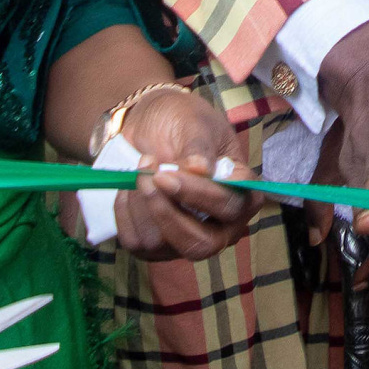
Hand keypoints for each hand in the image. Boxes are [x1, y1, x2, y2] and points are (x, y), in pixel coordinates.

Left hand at [109, 88, 255, 261]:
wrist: (153, 125)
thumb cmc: (183, 122)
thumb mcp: (195, 124)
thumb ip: (198, 146)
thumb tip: (201, 169)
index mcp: (243, 193)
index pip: (230, 206)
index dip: (199, 194)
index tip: (166, 174)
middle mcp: (222, 225)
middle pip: (202, 244)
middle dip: (168, 213)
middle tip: (150, 177)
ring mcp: (188, 238)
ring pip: (162, 244)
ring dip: (142, 204)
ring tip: (140, 168)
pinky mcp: (156, 246)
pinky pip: (135, 241)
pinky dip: (125, 212)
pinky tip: (130, 187)